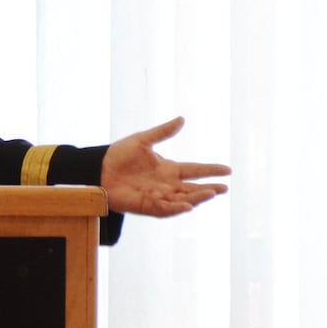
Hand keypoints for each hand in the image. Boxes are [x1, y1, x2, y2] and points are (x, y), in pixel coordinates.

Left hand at [101, 116, 229, 217]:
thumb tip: (182, 119)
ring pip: (182, 199)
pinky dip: (176, 208)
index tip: (228, 170)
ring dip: (196, 198)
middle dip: (208, 189)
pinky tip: (187, 206)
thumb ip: (162, 132)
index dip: (210, 170)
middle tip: (223, 188)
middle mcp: (167, 184)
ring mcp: (158, 196)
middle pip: (192, 188)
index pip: (194, 170)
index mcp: (168, 169)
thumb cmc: (119, 155)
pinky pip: (165, 209)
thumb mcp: (143, 140)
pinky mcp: (147, 206)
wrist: (98, 169)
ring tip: (211, 194)